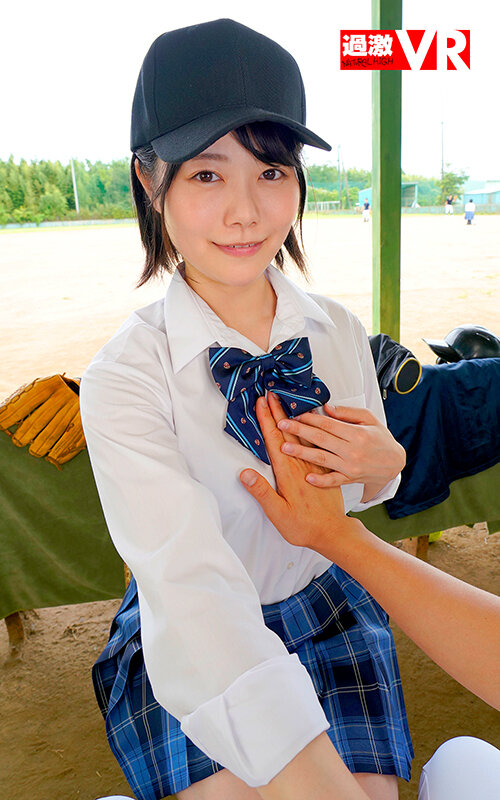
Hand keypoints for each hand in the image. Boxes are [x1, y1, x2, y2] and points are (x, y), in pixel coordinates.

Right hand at [240, 393, 349, 552]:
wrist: (333, 532)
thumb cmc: (303, 526)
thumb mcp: (277, 513)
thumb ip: (261, 492)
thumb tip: (244, 473)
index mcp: (288, 472)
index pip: (274, 441)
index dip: (266, 421)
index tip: (261, 403)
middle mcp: (301, 465)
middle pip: (287, 433)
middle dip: (278, 412)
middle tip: (271, 393)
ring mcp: (313, 465)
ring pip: (302, 435)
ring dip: (293, 417)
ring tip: (286, 402)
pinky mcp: (322, 469)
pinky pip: (315, 444)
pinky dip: (310, 430)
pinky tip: (309, 423)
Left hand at [275, 404, 405, 496]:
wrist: (395, 463)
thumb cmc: (381, 438)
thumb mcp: (369, 419)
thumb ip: (348, 413)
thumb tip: (327, 407)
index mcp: (357, 434)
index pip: (329, 424)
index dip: (310, 418)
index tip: (294, 413)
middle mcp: (353, 451)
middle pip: (321, 439)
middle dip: (300, 431)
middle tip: (281, 424)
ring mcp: (351, 467)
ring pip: (322, 459)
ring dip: (302, 453)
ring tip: (284, 447)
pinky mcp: (350, 479)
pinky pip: (333, 480)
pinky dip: (321, 480)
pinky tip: (307, 477)